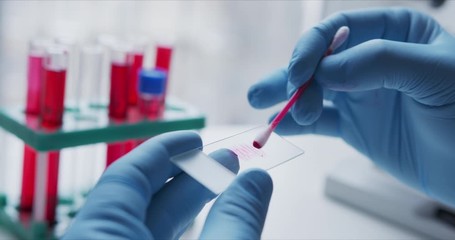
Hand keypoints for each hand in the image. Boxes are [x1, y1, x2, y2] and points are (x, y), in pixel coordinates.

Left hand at [63, 131, 272, 238]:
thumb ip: (237, 219)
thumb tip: (259, 179)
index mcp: (98, 237)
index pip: (126, 176)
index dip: (165, 150)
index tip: (196, 138)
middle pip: (137, 201)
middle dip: (188, 178)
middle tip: (228, 163)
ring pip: (143, 228)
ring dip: (188, 208)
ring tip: (227, 189)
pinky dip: (180, 235)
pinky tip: (209, 226)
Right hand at [248, 7, 454, 207]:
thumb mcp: (436, 75)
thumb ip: (380, 62)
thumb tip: (327, 69)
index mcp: (396, 33)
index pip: (341, 31)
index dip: (312, 48)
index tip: (299, 74)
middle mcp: (372, 61)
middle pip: (320, 61)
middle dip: (292, 76)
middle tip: (266, 93)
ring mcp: (361, 95)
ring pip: (315, 91)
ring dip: (287, 98)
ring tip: (260, 104)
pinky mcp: (356, 127)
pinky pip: (321, 122)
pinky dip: (298, 123)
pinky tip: (280, 125)